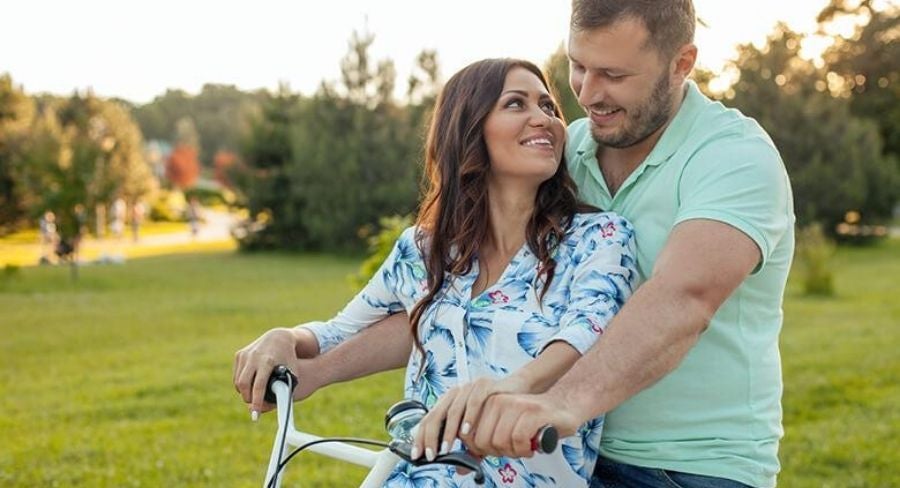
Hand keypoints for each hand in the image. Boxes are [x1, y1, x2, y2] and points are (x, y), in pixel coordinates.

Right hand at [233, 327, 318, 416]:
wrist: (279, 337)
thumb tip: (269, 409)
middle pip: (244, 384)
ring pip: (238, 381)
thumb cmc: (288, 359)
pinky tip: (250, 387)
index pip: (259, 386)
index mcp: (268, 361)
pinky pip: (236, 374)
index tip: (256, 415)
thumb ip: (285, 391)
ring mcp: (245, 354)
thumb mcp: (292, 374)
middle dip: (248, 398)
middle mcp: (254, 357)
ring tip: (253, 396)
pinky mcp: (239, 354)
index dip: (257, 402)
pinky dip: (241, 384)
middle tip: (254, 407)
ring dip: (244, 392)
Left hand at [412, 375, 528, 460]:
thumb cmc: (495, 410)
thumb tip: (459, 469)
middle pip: (435, 415)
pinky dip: (468, 418)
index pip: (428, 420)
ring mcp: (468, 388)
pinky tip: (466, 432)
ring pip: (452, 410)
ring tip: (446, 448)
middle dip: (430, 437)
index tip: (417, 455)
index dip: (420, 438)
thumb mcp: (479, 431)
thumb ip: (469, 447)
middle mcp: (455, 393)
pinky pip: (473, 402)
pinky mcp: (484, 385)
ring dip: (448, 432)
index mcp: (449, 402)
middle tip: (430, 455)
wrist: (517, 391)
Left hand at [467, 392, 580, 458]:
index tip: (499, 448)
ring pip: (499, 441)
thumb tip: (460, 468)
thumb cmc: (533, 422)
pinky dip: (525, 449)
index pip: (469, 436)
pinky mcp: (532, 411)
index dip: (484, 450)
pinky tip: (532, 445)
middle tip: (514, 448)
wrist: (563, 409)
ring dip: (514, 451)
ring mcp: (515, 405)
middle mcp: (498, 401)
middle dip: (499, 452)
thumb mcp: (503, 431)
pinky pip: (518, 439)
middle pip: (483, 441)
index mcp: (487, 403)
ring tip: (524, 445)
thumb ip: (482, 447)